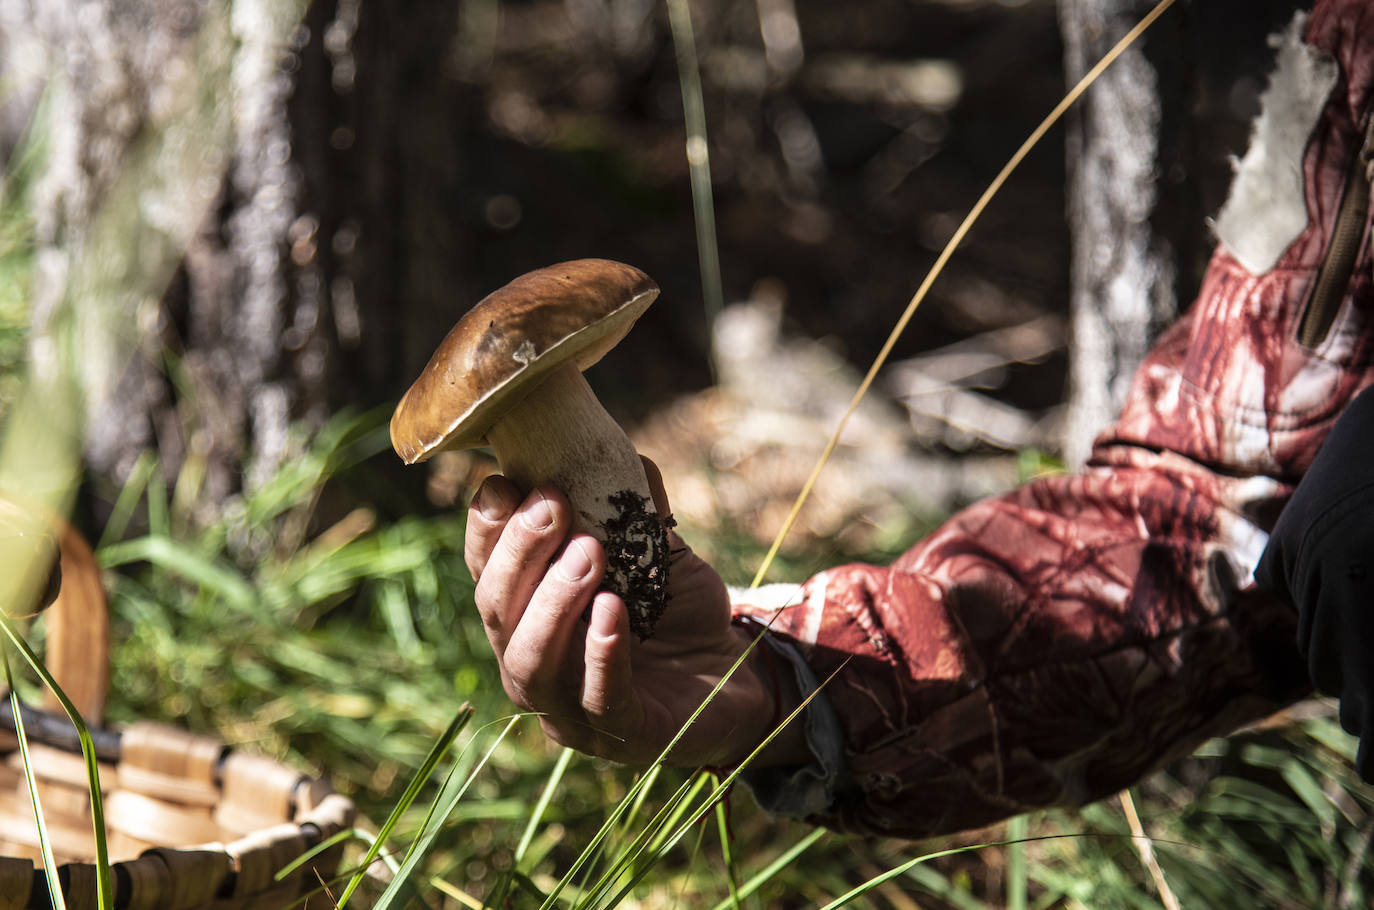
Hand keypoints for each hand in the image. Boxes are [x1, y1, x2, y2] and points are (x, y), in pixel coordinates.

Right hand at [464, 461, 806, 767]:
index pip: (486, 575)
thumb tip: (625, 456)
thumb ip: (634, 513)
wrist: (740, 680)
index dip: (486, 532)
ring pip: (532, 663)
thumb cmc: (681, 616)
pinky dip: (601, 653)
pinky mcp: (621, 737)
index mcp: (529, 620)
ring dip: (553, 602)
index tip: (504, 484)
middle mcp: (533, 667)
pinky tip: (613, 612)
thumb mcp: (658, 555)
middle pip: (499, 614)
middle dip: (519, 556)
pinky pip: (600, 700)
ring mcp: (571, 711)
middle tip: (551, 506)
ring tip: (588, 552)